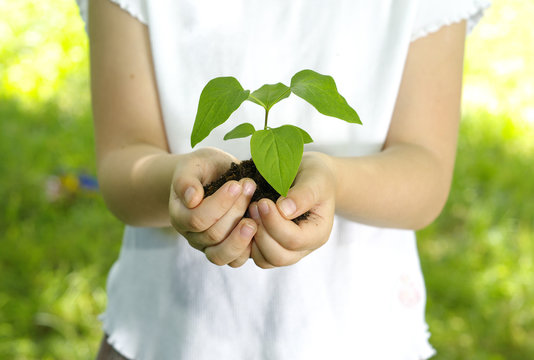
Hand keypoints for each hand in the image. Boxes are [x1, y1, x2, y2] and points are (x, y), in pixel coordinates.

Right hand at [169, 147, 256, 266]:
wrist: (214, 175)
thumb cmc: (204, 168)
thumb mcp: (194, 165)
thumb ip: (186, 179)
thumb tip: (191, 199)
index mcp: (179, 215)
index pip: (197, 219)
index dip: (220, 204)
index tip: (237, 184)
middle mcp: (191, 235)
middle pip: (213, 235)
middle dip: (235, 211)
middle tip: (250, 187)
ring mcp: (208, 246)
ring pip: (221, 255)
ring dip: (241, 237)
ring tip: (255, 219)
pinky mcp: (227, 251)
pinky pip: (235, 261)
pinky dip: (248, 248)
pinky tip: (258, 229)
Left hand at [248, 152, 335, 267]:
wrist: (309, 177)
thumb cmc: (315, 177)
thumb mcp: (315, 179)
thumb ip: (303, 194)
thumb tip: (284, 210)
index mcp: (318, 234)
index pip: (294, 240)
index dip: (275, 223)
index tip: (263, 202)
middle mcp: (303, 248)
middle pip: (279, 256)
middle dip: (262, 232)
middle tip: (253, 206)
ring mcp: (287, 251)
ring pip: (265, 260)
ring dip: (252, 239)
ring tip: (249, 212)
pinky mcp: (271, 248)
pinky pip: (255, 256)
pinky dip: (247, 242)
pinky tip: (245, 220)